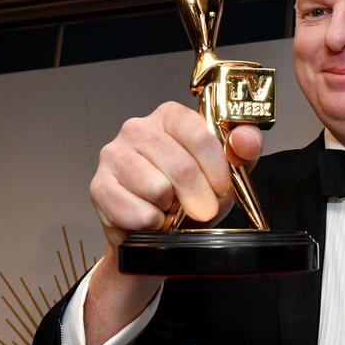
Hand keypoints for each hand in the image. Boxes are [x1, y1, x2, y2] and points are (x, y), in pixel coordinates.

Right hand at [89, 101, 262, 248]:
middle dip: (199, 197)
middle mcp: (138, 128)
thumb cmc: (192, 193)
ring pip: (158, 189)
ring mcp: (114, 154)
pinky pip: (137, 211)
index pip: (199, 135)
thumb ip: (244, 149)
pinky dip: (152, 223)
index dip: (216, 170)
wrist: (158, 229)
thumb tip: (245, 138)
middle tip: (201, 210)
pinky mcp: (99, 185)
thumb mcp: (227, 170)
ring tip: (170, 207)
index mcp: (171, 116)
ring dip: (172, 210)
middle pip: (180, 166)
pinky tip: (152, 217)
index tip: (222, 190)